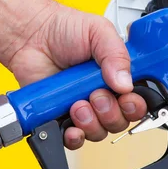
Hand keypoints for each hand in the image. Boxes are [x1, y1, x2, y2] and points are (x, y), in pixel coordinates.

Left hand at [7, 2, 147, 149]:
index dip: (134, 105)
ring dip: (91, 122)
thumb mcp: (99, 31)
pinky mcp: (62, 117)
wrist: (31, 35)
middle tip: (96, 96)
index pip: (136, 101)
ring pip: (99, 131)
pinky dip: (75, 137)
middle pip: (120, 120)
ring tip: (77, 104)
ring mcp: (83, 107)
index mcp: (117, 75)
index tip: (126, 97)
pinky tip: (71, 126)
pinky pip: (75, 139)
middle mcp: (103, 94)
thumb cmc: (64, 29)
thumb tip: (126, 83)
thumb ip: (117, 54)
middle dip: (110, 112)